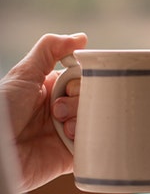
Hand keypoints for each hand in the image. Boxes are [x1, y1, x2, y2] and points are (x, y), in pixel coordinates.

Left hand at [1, 33, 87, 193]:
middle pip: (92, 99)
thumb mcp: (24, 73)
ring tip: (62, 129)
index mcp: (51, 90)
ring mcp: (68, 134)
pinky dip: (90, 140)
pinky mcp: (73, 156)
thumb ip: (50, 49)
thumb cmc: (3, 111)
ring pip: (96, 121)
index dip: (81, 82)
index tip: (68, 87)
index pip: (83, 80)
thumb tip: (82, 37)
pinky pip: (96, 145)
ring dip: (82, 121)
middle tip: (57, 111)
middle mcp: (62, 111)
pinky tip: (70, 139)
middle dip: (78, 103)